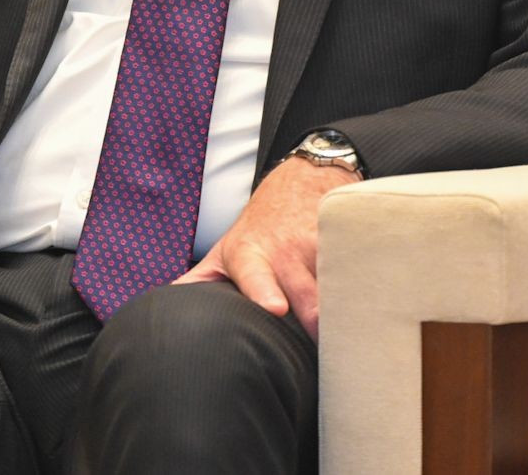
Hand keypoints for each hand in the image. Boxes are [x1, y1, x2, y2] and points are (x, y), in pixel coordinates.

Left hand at [173, 155, 358, 339]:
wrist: (301, 180)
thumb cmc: (258, 227)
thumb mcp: (224, 252)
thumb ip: (199, 283)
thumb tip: (162, 311)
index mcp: (250, 256)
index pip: (257, 276)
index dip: (265, 292)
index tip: (275, 309)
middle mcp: (286, 250)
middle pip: (307, 296)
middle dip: (317, 322)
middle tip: (322, 347)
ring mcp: (319, 244)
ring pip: (336, 288)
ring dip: (344, 312)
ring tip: (348, 336)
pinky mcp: (346, 242)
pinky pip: (357, 276)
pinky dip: (362, 294)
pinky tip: (365, 307)